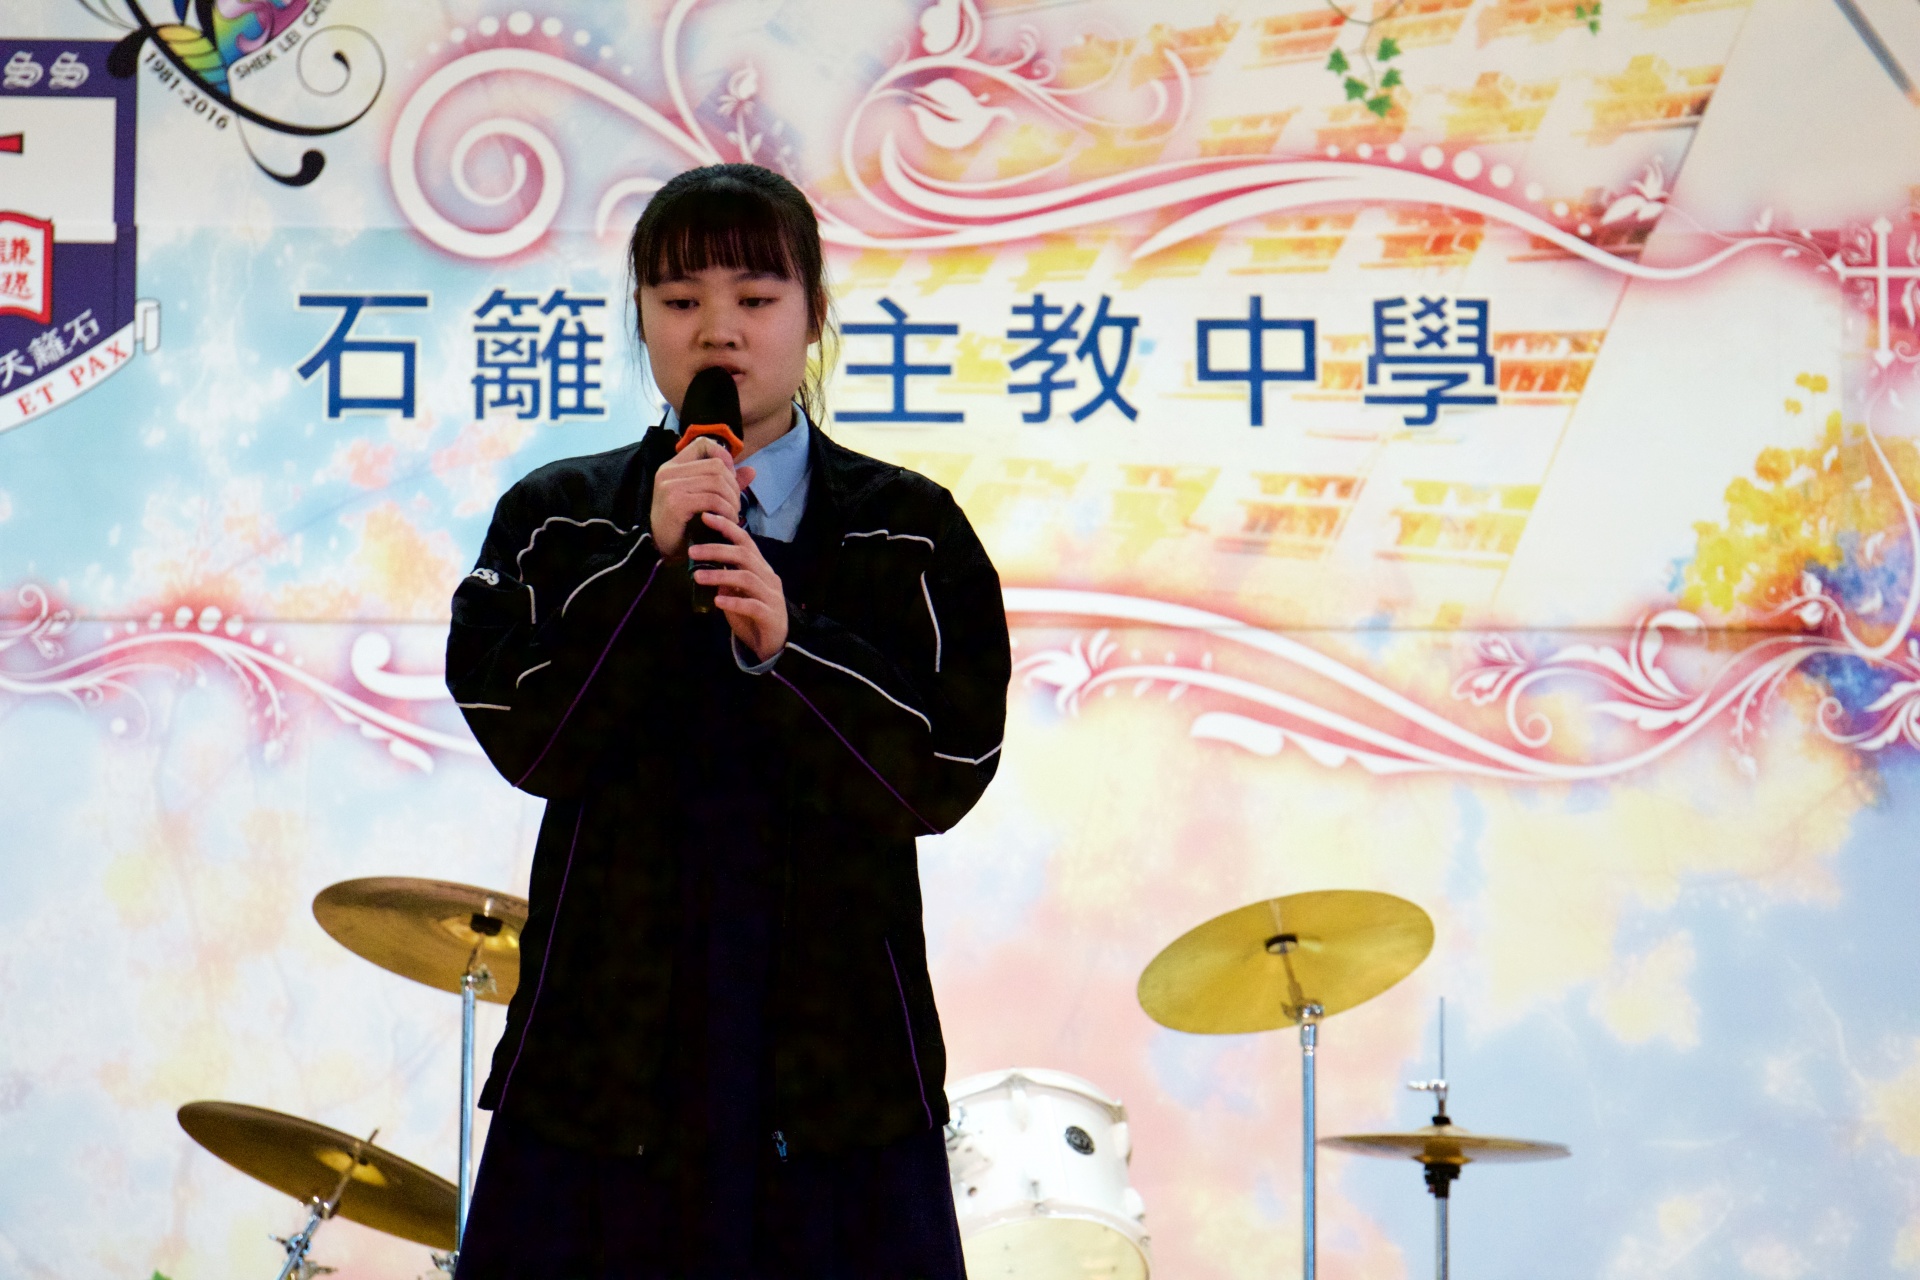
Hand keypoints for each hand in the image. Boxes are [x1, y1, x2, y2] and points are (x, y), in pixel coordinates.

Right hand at [650, 437, 757, 558]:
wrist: (661, 550)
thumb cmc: (683, 525)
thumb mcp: (703, 498)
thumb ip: (725, 483)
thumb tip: (752, 471)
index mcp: (673, 466)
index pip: (703, 444)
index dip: (724, 456)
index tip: (731, 478)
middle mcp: (669, 472)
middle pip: (716, 465)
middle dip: (733, 486)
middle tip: (735, 505)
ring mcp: (671, 486)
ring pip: (717, 481)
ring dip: (732, 501)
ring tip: (733, 515)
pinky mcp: (676, 503)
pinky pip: (713, 499)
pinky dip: (727, 511)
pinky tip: (728, 521)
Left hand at [690, 512, 788, 661]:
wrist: (773, 644)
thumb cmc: (752, 615)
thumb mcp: (736, 592)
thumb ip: (725, 577)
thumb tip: (703, 564)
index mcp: (760, 568)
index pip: (745, 541)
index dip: (727, 527)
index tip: (706, 517)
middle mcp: (768, 577)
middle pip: (744, 556)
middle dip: (716, 550)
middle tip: (692, 552)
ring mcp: (771, 596)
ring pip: (746, 579)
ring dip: (719, 576)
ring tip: (697, 577)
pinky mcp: (770, 616)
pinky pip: (752, 606)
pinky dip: (734, 602)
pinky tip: (717, 602)